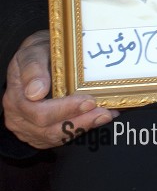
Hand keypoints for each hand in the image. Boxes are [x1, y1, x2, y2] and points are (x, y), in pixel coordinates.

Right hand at [4, 31, 116, 148]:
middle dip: (79, 121)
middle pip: (48, 129)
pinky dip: (80, 130)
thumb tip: (35, 92)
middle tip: (105, 111)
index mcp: (15, 97)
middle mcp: (18, 117)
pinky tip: (97, 119)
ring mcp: (27, 128)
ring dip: (83, 127)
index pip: (38, 112)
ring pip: (55, 136)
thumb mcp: (33, 52)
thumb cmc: (37, 54)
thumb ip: (33, 68)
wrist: (36, 60)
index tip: (89, 101)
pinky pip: (58, 138)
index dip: (65, 109)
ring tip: (106, 115)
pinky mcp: (38, 134)